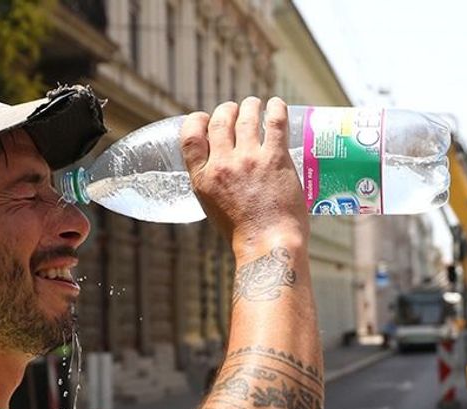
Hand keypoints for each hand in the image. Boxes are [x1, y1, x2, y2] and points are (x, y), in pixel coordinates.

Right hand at [181, 97, 306, 256]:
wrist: (269, 246)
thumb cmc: (244, 235)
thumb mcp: (214, 209)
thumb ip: (214, 185)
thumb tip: (222, 170)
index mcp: (203, 179)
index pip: (190, 137)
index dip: (196, 121)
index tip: (204, 118)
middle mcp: (223, 165)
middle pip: (219, 122)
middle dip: (226, 110)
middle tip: (234, 110)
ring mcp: (249, 160)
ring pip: (246, 118)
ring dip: (250, 106)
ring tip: (255, 104)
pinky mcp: (275, 158)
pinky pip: (274, 122)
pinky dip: (275, 108)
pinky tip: (276, 105)